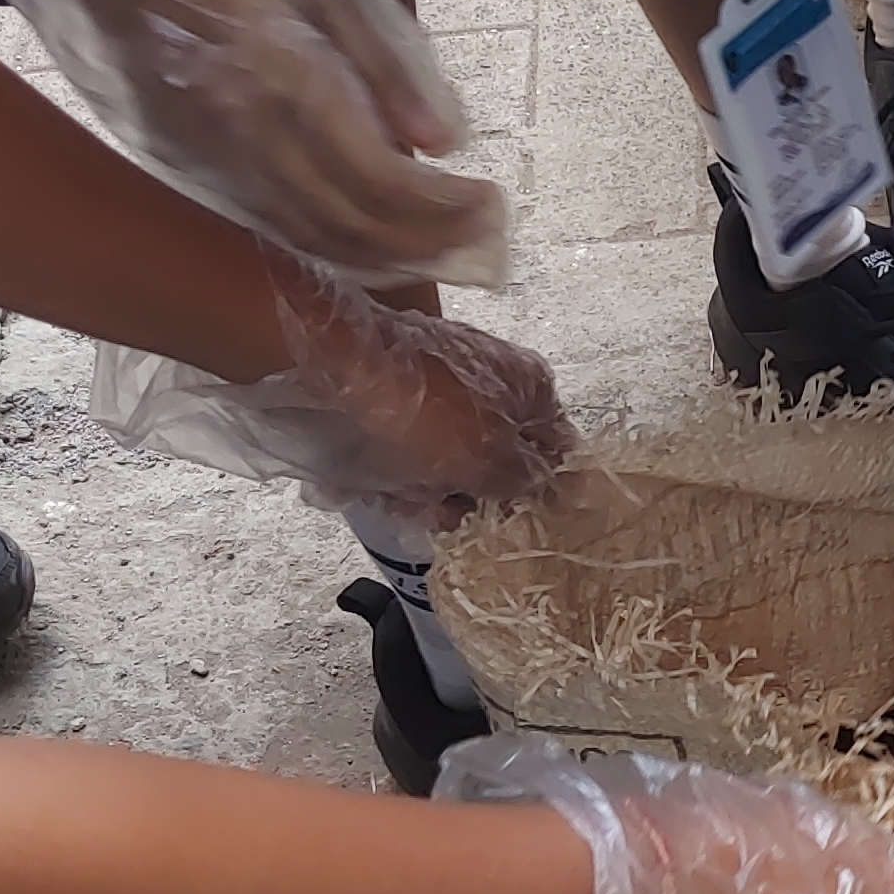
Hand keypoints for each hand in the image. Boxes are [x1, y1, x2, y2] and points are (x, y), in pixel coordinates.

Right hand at [0, 0, 507, 285]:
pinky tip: (362, 244)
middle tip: (486, 248)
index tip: (495, 210)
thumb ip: (387, 58)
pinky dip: (321, 247)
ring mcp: (198, 155)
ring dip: (379, 260)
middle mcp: (238, 134)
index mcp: (281, 79)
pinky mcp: (173, 159)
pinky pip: (259, 225)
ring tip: (440, 257)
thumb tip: (445, 141)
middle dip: (426, 247)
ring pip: (301, 238)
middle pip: (346, 226)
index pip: (380, 180)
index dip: (443, 211)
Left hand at [86, 249, 574, 530]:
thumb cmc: (418, 416)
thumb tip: (572, 492)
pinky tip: (376, 487)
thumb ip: (532, 478)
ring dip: (429, 494)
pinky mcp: (388, 406)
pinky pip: (405, 458)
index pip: (555, 447)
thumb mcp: (489, 456)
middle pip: (498, 462)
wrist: (321, 373)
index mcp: (526, 384)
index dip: (539, 490)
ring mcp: (434, 393)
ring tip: (402, 499)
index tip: (518, 520)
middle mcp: (487, 383)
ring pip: (449, 466)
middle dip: (474, 497)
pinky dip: (393, 479)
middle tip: (450, 514)